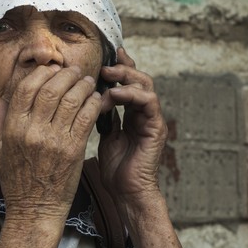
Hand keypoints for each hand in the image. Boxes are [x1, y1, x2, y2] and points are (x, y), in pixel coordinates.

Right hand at [0, 65, 102, 222]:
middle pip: (51, 88)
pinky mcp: (73, 150)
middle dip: (66, 74)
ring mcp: (53, 140)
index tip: (54, 69)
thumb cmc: (18, 181)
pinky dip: (93, 104)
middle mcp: (32, 131)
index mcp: (13, 128)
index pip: (27, 87)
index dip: (42, 73)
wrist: (35, 210)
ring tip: (88, 82)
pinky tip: (96, 100)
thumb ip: (0, 122)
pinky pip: (86, 117)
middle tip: (76, 71)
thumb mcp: (1, 150)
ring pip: (71, 99)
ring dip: (82, 86)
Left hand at [98, 48, 167, 201]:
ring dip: (126, 77)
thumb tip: (90, 97)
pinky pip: (149, 102)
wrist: (127, 192)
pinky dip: (131, 94)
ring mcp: (152, 119)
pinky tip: (113, 94)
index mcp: (132, 113)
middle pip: (139, 79)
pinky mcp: (157, 127)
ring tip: (107, 75)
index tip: (108, 55)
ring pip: (146, 85)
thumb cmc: (115, 168)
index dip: (120, 67)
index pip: (129, 83)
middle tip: (104, 65)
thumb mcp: (104, 135)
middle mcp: (145, 113)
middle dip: (122, 68)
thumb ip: (103, 116)